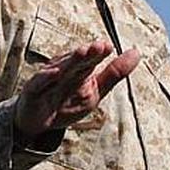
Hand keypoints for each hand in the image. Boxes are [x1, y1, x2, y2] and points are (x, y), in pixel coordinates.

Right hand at [14, 40, 140, 143]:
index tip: (109, 46)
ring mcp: (47, 80)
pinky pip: (39, 83)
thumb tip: (136, 52)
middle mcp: (64, 71)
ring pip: (61, 68)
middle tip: (100, 46)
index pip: (91, 60)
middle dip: (88, 53)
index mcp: (80, 70)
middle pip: (77, 61)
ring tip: (83, 52)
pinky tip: (56, 72)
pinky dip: (46, 77)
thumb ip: (114, 73)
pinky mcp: (32, 91)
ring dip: (71, 60)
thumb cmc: (67, 103)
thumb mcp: (95, 92)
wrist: (38, 123)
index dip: (99, 53)